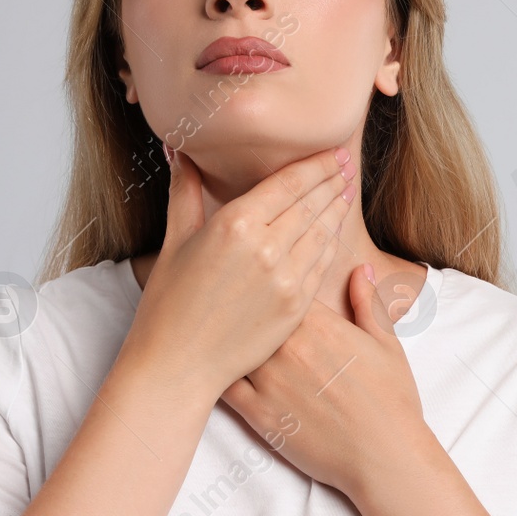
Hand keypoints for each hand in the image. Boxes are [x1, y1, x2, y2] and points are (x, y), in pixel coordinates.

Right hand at [117, 144, 356, 399]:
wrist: (179, 364)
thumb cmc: (169, 304)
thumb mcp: (174, 241)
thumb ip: (185, 192)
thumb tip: (177, 151)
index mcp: (236, 224)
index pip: (289, 183)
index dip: (316, 166)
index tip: (333, 153)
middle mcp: (266, 248)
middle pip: (312, 205)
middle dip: (333, 181)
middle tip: (347, 165)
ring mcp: (286, 279)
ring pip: (322, 233)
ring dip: (337, 210)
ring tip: (346, 192)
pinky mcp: (297, 307)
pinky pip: (322, 267)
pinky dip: (331, 245)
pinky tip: (334, 232)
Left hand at [221, 263, 435, 500]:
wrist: (384, 457)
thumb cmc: (391, 402)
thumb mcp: (387, 345)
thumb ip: (368, 303)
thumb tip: (359, 270)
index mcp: (319, 324)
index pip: (279, 287)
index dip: (270, 286)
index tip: (265, 285)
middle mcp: (288, 346)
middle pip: (248, 312)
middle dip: (240, 307)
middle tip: (231, 304)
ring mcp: (269, 380)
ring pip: (229, 345)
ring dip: (223, 338)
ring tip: (212, 332)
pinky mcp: (258, 413)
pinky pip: (224, 386)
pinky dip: (216, 374)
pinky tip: (213, 369)